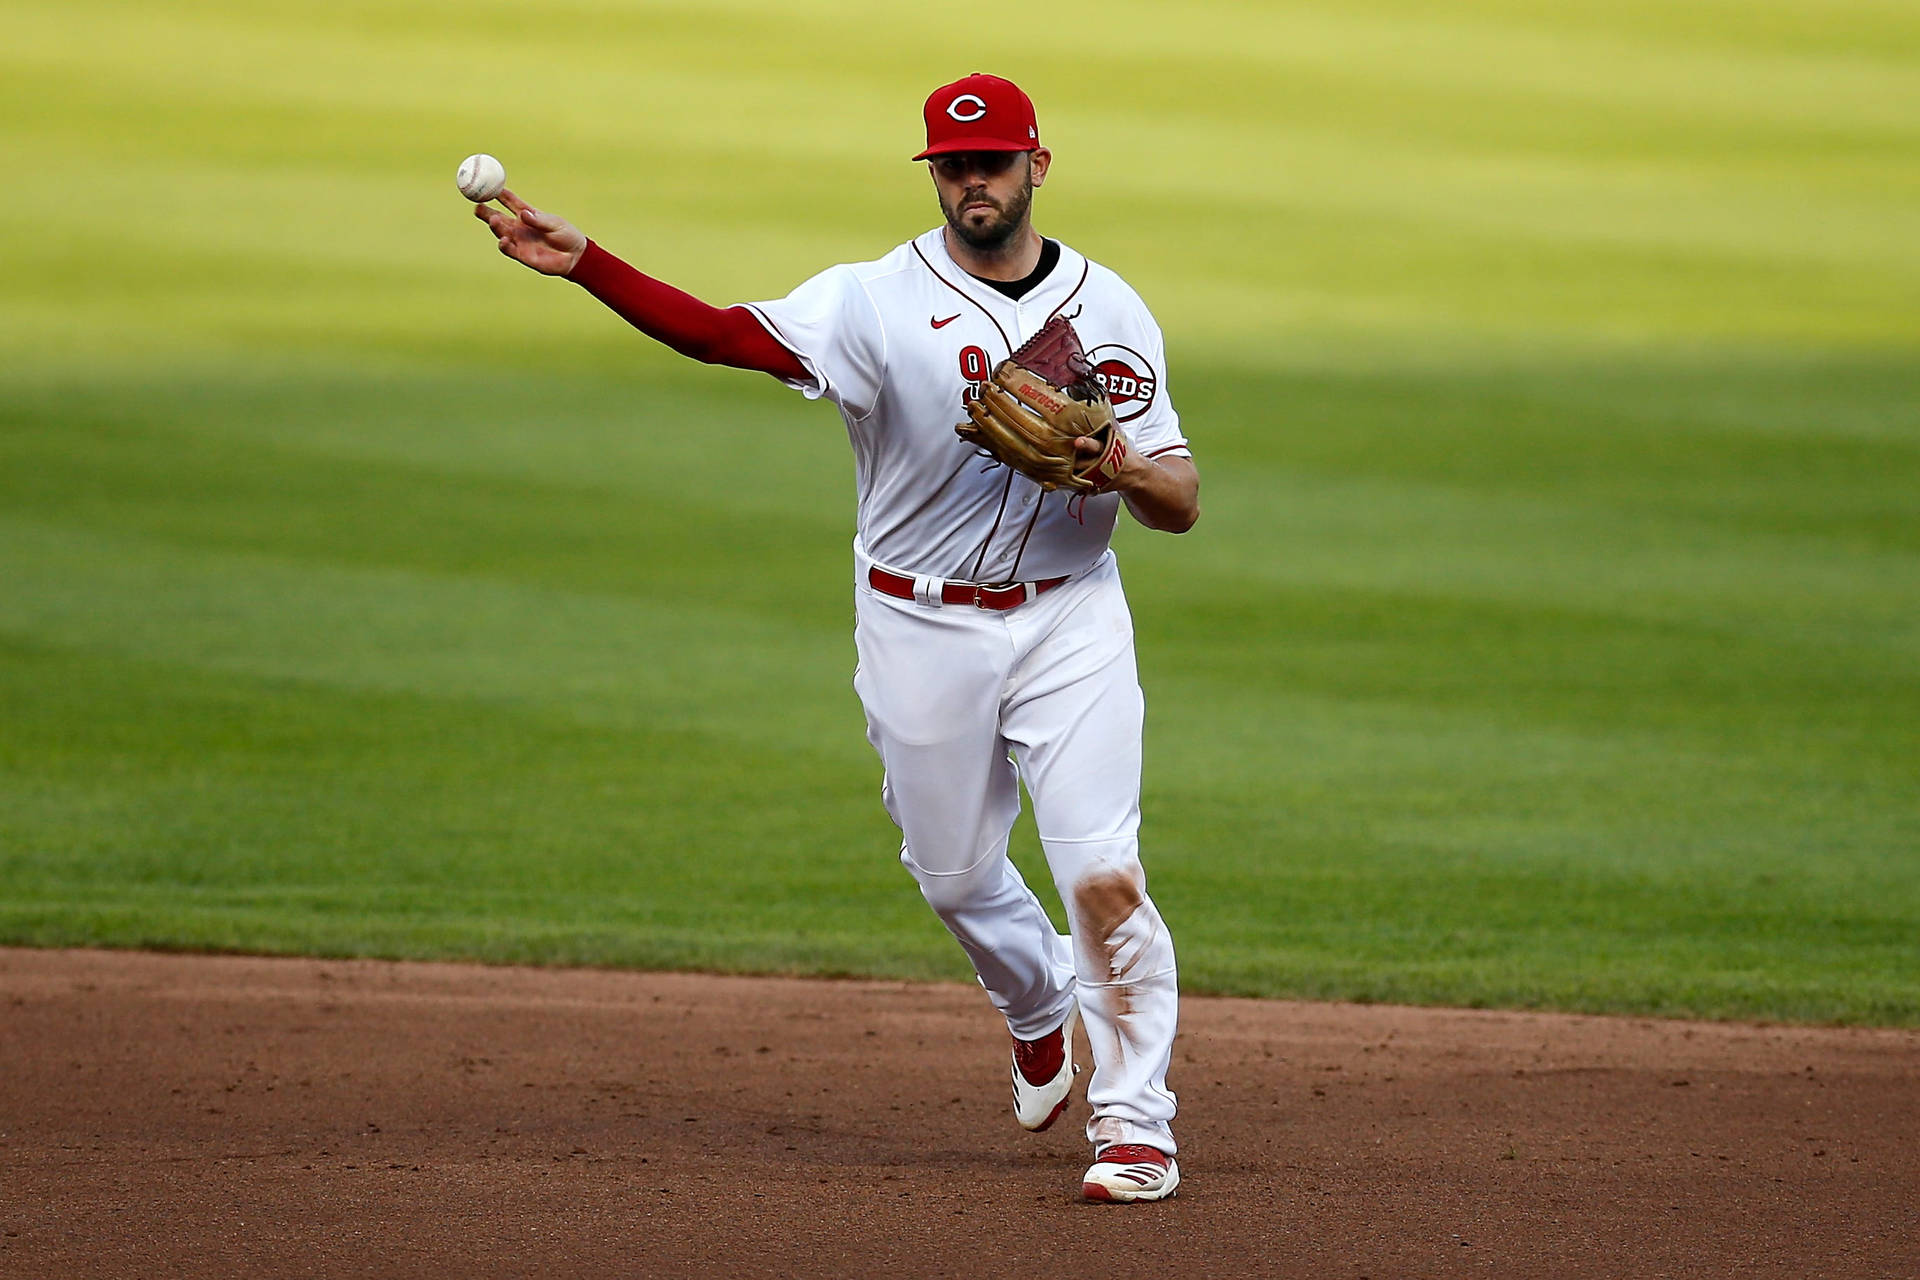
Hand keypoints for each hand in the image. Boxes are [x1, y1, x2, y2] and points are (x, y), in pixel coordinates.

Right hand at [472, 189, 587, 276]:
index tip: (488, 184)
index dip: (499, 193)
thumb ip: (539, 220)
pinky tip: (502, 239)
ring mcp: (519, 241)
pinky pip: (508, 249)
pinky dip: (504, 245)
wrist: (575, 257)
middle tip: (477, 204)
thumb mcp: (555, 224)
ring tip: (493, 219)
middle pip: (498, 217)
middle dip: (486, 211)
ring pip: (501, 232)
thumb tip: (524, 214)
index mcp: (528, 215)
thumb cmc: (567, 236)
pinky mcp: (522, 255)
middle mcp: (520, 227)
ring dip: (495, 226)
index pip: (510, 202)